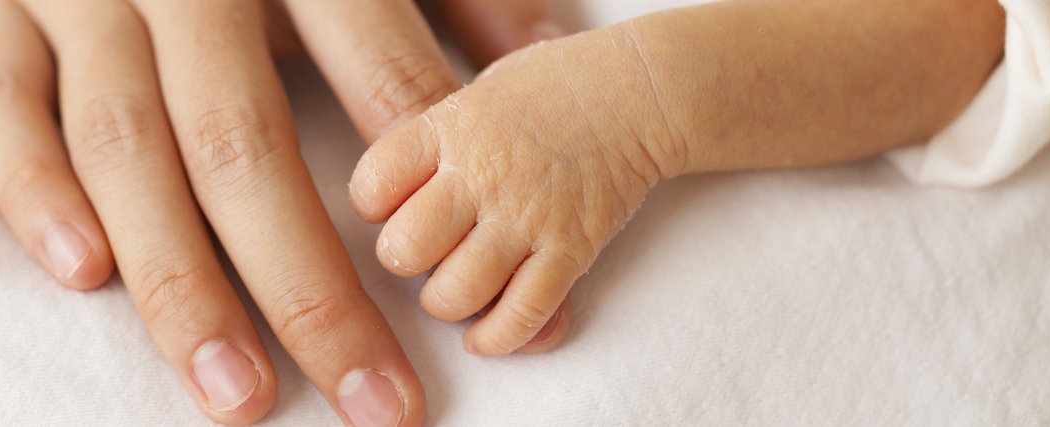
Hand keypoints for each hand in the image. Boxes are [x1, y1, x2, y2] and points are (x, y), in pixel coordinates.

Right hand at [0, 0, 557, 425]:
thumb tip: (546, 59)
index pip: (374, 80)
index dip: (427, 197)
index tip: (467, 309)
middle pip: (241, 144)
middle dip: (309, 286)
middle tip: (371, 399)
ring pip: (123, 147)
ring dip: (179, 280)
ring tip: (237, 394)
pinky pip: (0, 106)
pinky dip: (31, 188)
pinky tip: (86, 273)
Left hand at [350, 0, 1003, 354]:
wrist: (677, 85)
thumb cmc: (574, 81)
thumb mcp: (495, 75)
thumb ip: (439, 119)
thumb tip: (386, 173)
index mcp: (457, 115)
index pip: (372, 185)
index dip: (380, 209)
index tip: (401, 210)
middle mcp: (485, 164)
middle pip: (400, 249)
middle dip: (416, 260)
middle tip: (441, 249)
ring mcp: (530, 210)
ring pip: (450, 290)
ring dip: (460, 297)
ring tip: (484, 280)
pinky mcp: (573, 248)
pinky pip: (514, 318)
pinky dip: (506, 331)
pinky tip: (521, 316)